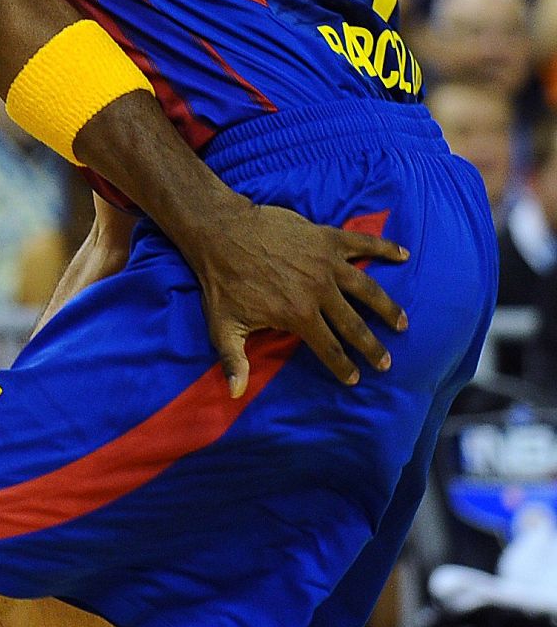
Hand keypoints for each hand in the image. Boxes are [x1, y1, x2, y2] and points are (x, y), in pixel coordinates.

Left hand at [173, 194, 408, 397]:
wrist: (221, 232)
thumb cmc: (221, 280)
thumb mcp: (223, 325)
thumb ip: (233, 359)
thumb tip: (235, 394)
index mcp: (298, 315)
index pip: (328, 349)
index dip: (343, 367)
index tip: (356, 379)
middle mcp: (319, 292)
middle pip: (354, 325)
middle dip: (372, 346)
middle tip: (386, 362)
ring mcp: (326, 263)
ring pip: (367, 290)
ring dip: (387, 307)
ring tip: (402, 322)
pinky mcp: (327, 238)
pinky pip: (363, 243)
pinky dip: (385, 248)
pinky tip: (404, 255)